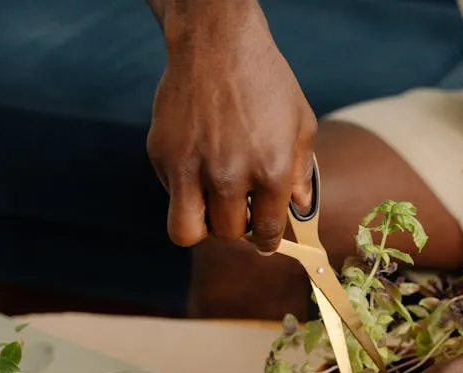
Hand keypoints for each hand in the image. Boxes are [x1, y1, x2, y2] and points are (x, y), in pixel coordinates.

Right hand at [146, 0, 316, 251]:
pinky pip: (171, 195)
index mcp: (270, 170)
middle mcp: (229, 174)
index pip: (266, 231)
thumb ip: (300, 172)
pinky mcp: (162, 155)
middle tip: (239, 212)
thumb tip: (299, 208)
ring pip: (187, 231)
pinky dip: (184, 191)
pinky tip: (199, 164)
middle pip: (227, 235)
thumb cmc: (266, 82)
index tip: (264, 240)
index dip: (266, 240)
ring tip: (213, 207)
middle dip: (236, 230)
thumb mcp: (300, 124)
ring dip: (202, 226)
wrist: (216, 42)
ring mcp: (190, 166)